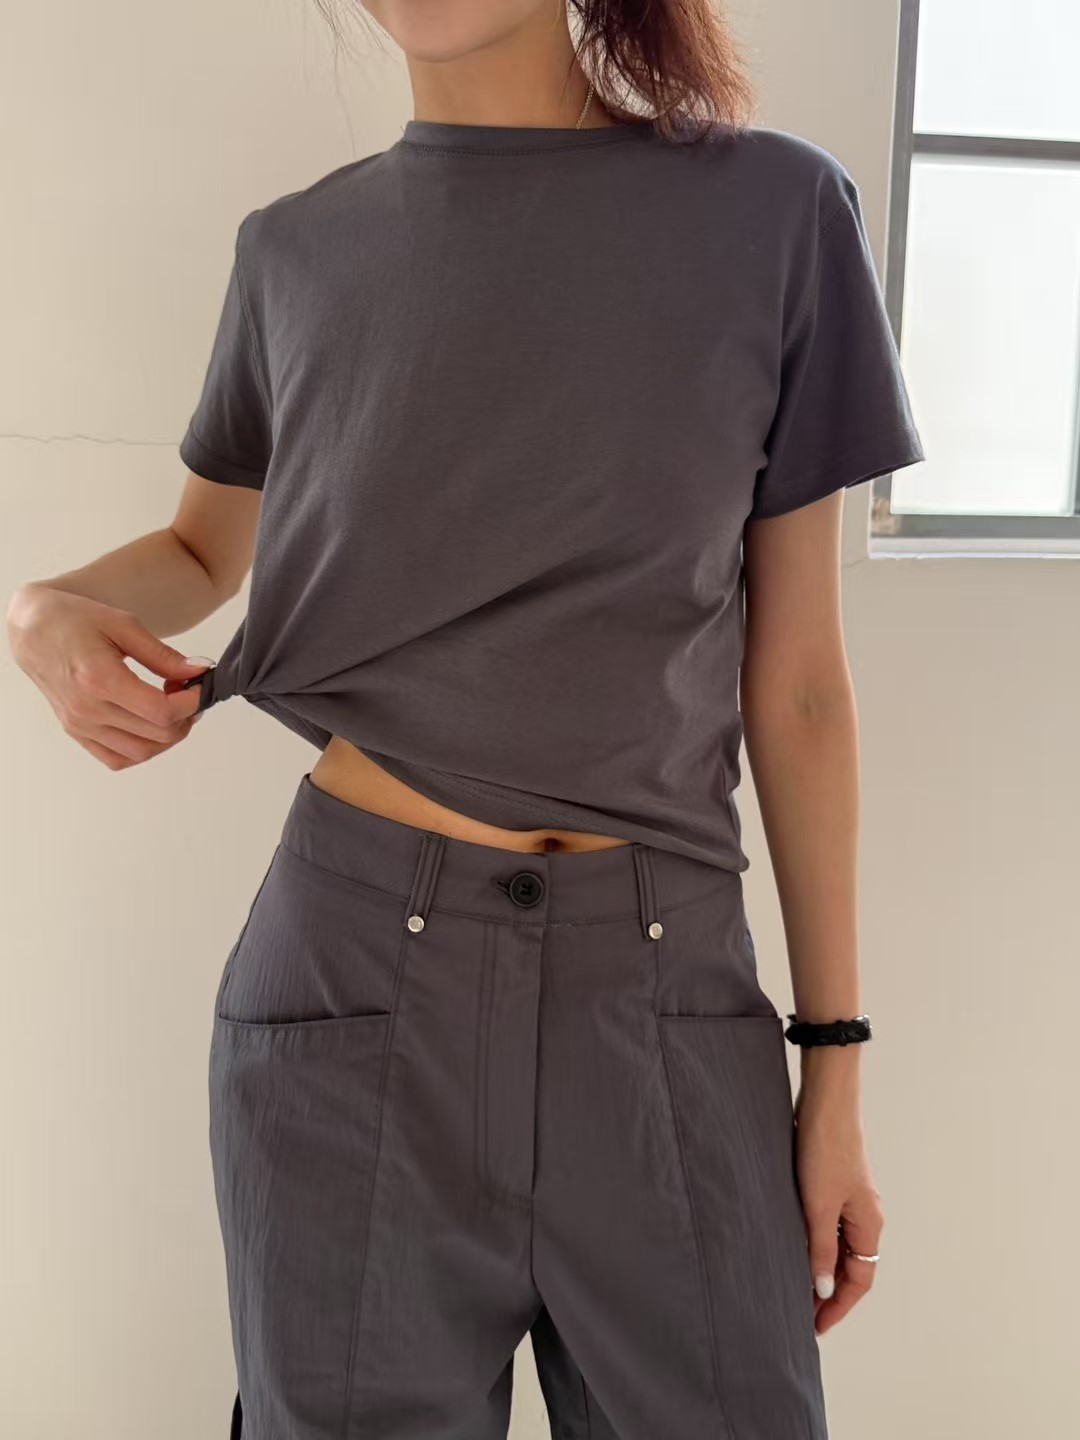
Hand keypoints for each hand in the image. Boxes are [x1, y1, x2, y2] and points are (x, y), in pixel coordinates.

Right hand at [6, 583, 213, 769]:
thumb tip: (199, 671)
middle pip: (158, 735)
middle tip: (186, 692)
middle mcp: (88, 709)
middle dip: (185, 716)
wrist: (34, 629)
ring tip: (168, 706)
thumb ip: (163, 656)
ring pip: (142, 752)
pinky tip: (147, 722)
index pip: (162, 711)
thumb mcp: (125, 625)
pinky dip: (142, 748)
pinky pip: (118, 759)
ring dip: (167, 735)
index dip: (191, 702)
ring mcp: (80, 725)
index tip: (198, 686)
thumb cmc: (75, 620)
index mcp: (100, 680)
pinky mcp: (77, 733)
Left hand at [794, 1073, 883, 1335]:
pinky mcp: (833, 1186)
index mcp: (869, 1225)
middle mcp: (865, 1217)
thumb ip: (820, 1249)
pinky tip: (795, 1250)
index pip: (858, 1281)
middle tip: (802, 1315)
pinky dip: (816, 1246)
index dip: (838, 1306)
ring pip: (839, 1248)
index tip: (816, 1327)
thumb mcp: (818, 1206)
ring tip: (795, 1288)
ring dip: (821, 1270)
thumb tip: (821, 1289)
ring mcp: (850, 1201)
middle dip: (829, 1294)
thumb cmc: (826, 1151)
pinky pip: (829, 1229)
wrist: (825, 1103)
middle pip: (851, 1268)